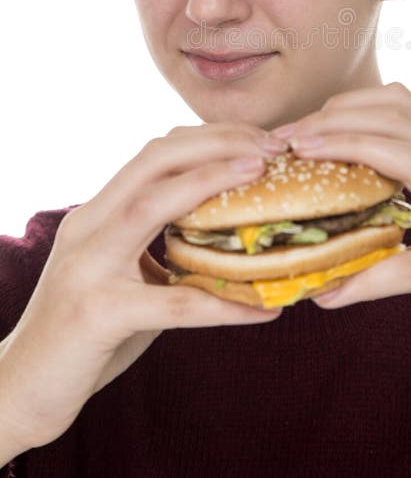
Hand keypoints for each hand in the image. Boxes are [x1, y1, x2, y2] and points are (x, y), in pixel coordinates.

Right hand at [0, 123, 283, 456]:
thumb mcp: (123, 274)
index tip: (257, 137)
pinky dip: (224, 303)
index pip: (153, 153)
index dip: (208, 137)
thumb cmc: (85, 333)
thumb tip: (233, 238)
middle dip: (214, 141)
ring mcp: (87, 266)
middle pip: (153, 159)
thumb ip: (163, 249)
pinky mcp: (97, 313)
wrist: (21, 389)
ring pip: (151, 204)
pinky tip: (265, 308)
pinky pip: (173, 304)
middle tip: (270, 144)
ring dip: (211, 180)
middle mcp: (88, 226)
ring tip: (262, 173)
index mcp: (97, 213)